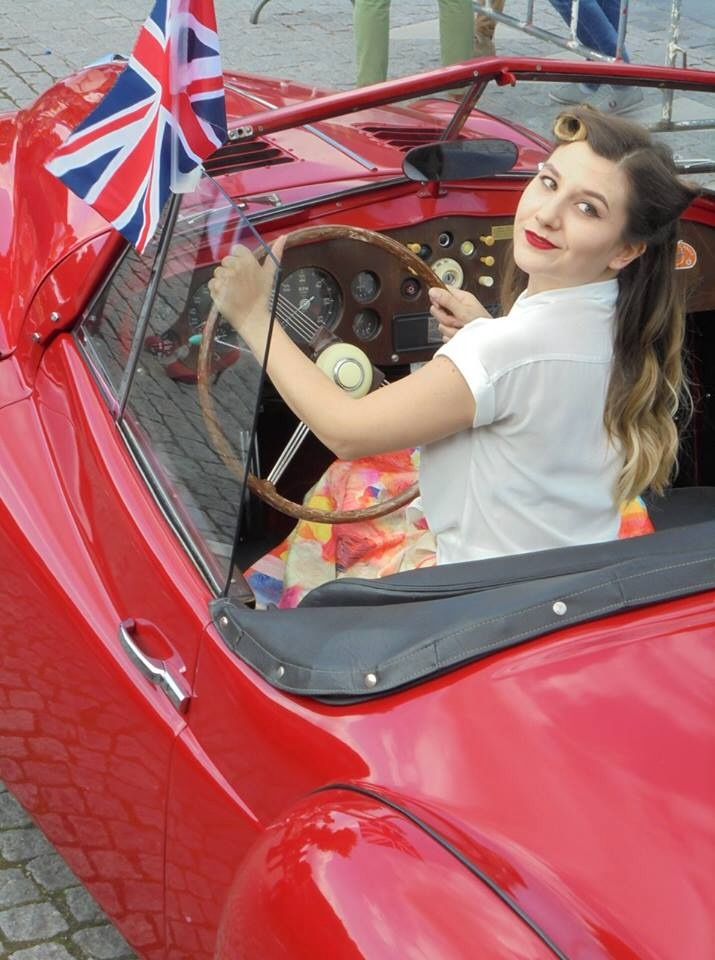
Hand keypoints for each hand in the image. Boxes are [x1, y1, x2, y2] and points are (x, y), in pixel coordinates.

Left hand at [209, 235, 286, 350]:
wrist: (253, 317)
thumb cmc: (261, 296)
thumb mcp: (270, 274)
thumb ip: (275, 254)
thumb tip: (283, 237)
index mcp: (248, 260)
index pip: (236, 249)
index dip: (238, 260)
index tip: (243, 271)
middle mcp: (236, 267)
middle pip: (225, 260)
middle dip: (230, 271)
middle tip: (239, 283)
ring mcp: (225, 278)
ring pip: (218, 272)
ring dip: (223, 281)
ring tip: (233, 291)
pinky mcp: (217, 288)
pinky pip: (212, 283)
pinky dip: (217, 290)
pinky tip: (227, 295)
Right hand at [428, 286, 490, 340]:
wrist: (487, 342)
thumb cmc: (483, 325)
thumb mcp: (464, 311)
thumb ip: (448, 301)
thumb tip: (433, 291)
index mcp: (462, 298)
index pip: (442, 291)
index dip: (438, 299)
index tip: (441, 306)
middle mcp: (458, 308)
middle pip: (438, 309)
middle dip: (445, 318)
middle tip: (457, 321)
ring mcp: (455, 321)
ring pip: (441, 324)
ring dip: (451, 329)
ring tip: (462, 329)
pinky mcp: (454, 333)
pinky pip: (445, 335)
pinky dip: (452, 337)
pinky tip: (460, 335)